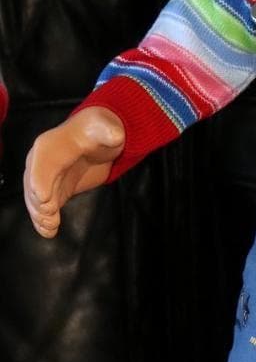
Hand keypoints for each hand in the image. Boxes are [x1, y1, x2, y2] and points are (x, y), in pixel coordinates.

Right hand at [24, 107, 124, 238]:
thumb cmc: (99, 131)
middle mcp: (40, 162)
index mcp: (50, 145)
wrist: (95, 140)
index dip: (40, 180)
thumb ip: (109, 132)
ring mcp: (44, 178)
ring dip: (40, 214)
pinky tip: (49, 232)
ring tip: (50, 227)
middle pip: (33, 184)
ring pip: (36, 198)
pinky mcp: (53, 191)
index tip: (44, 198)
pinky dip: (45, 220)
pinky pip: (45, 207)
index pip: (42, 164)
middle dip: (39, 202)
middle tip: (50, 215)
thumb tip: (116, 136)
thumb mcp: (106, 129)